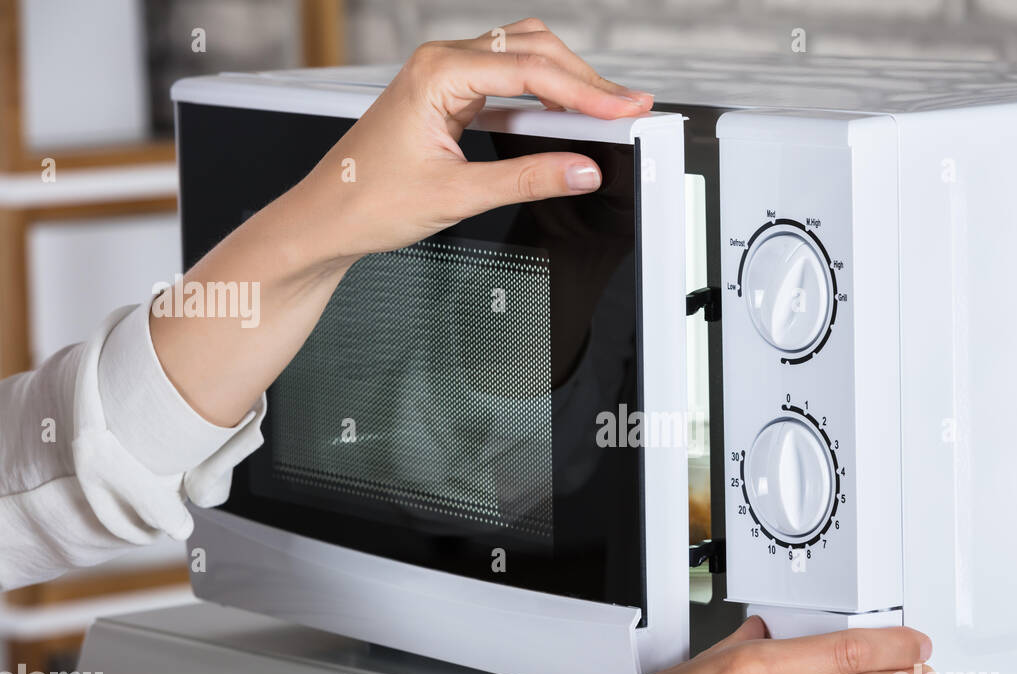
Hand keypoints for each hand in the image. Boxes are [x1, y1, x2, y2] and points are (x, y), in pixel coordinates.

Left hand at [297, 18, 653, 264]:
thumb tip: (581, 169)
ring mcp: (445, 77)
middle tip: (628, 107)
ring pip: (523, 59)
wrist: (326, 218)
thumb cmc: (367, 201)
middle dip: (585, 78)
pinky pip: (507, 82)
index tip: (625, 107)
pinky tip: (565, 118)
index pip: (531, 70)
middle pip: (533, 49)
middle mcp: (441, 63)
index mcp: (438, 73)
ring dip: (566, 82)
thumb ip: (527, 179)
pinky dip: (542, 97)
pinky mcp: (449, 97)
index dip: (586, 90)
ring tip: (606, 111)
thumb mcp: (457, 195)